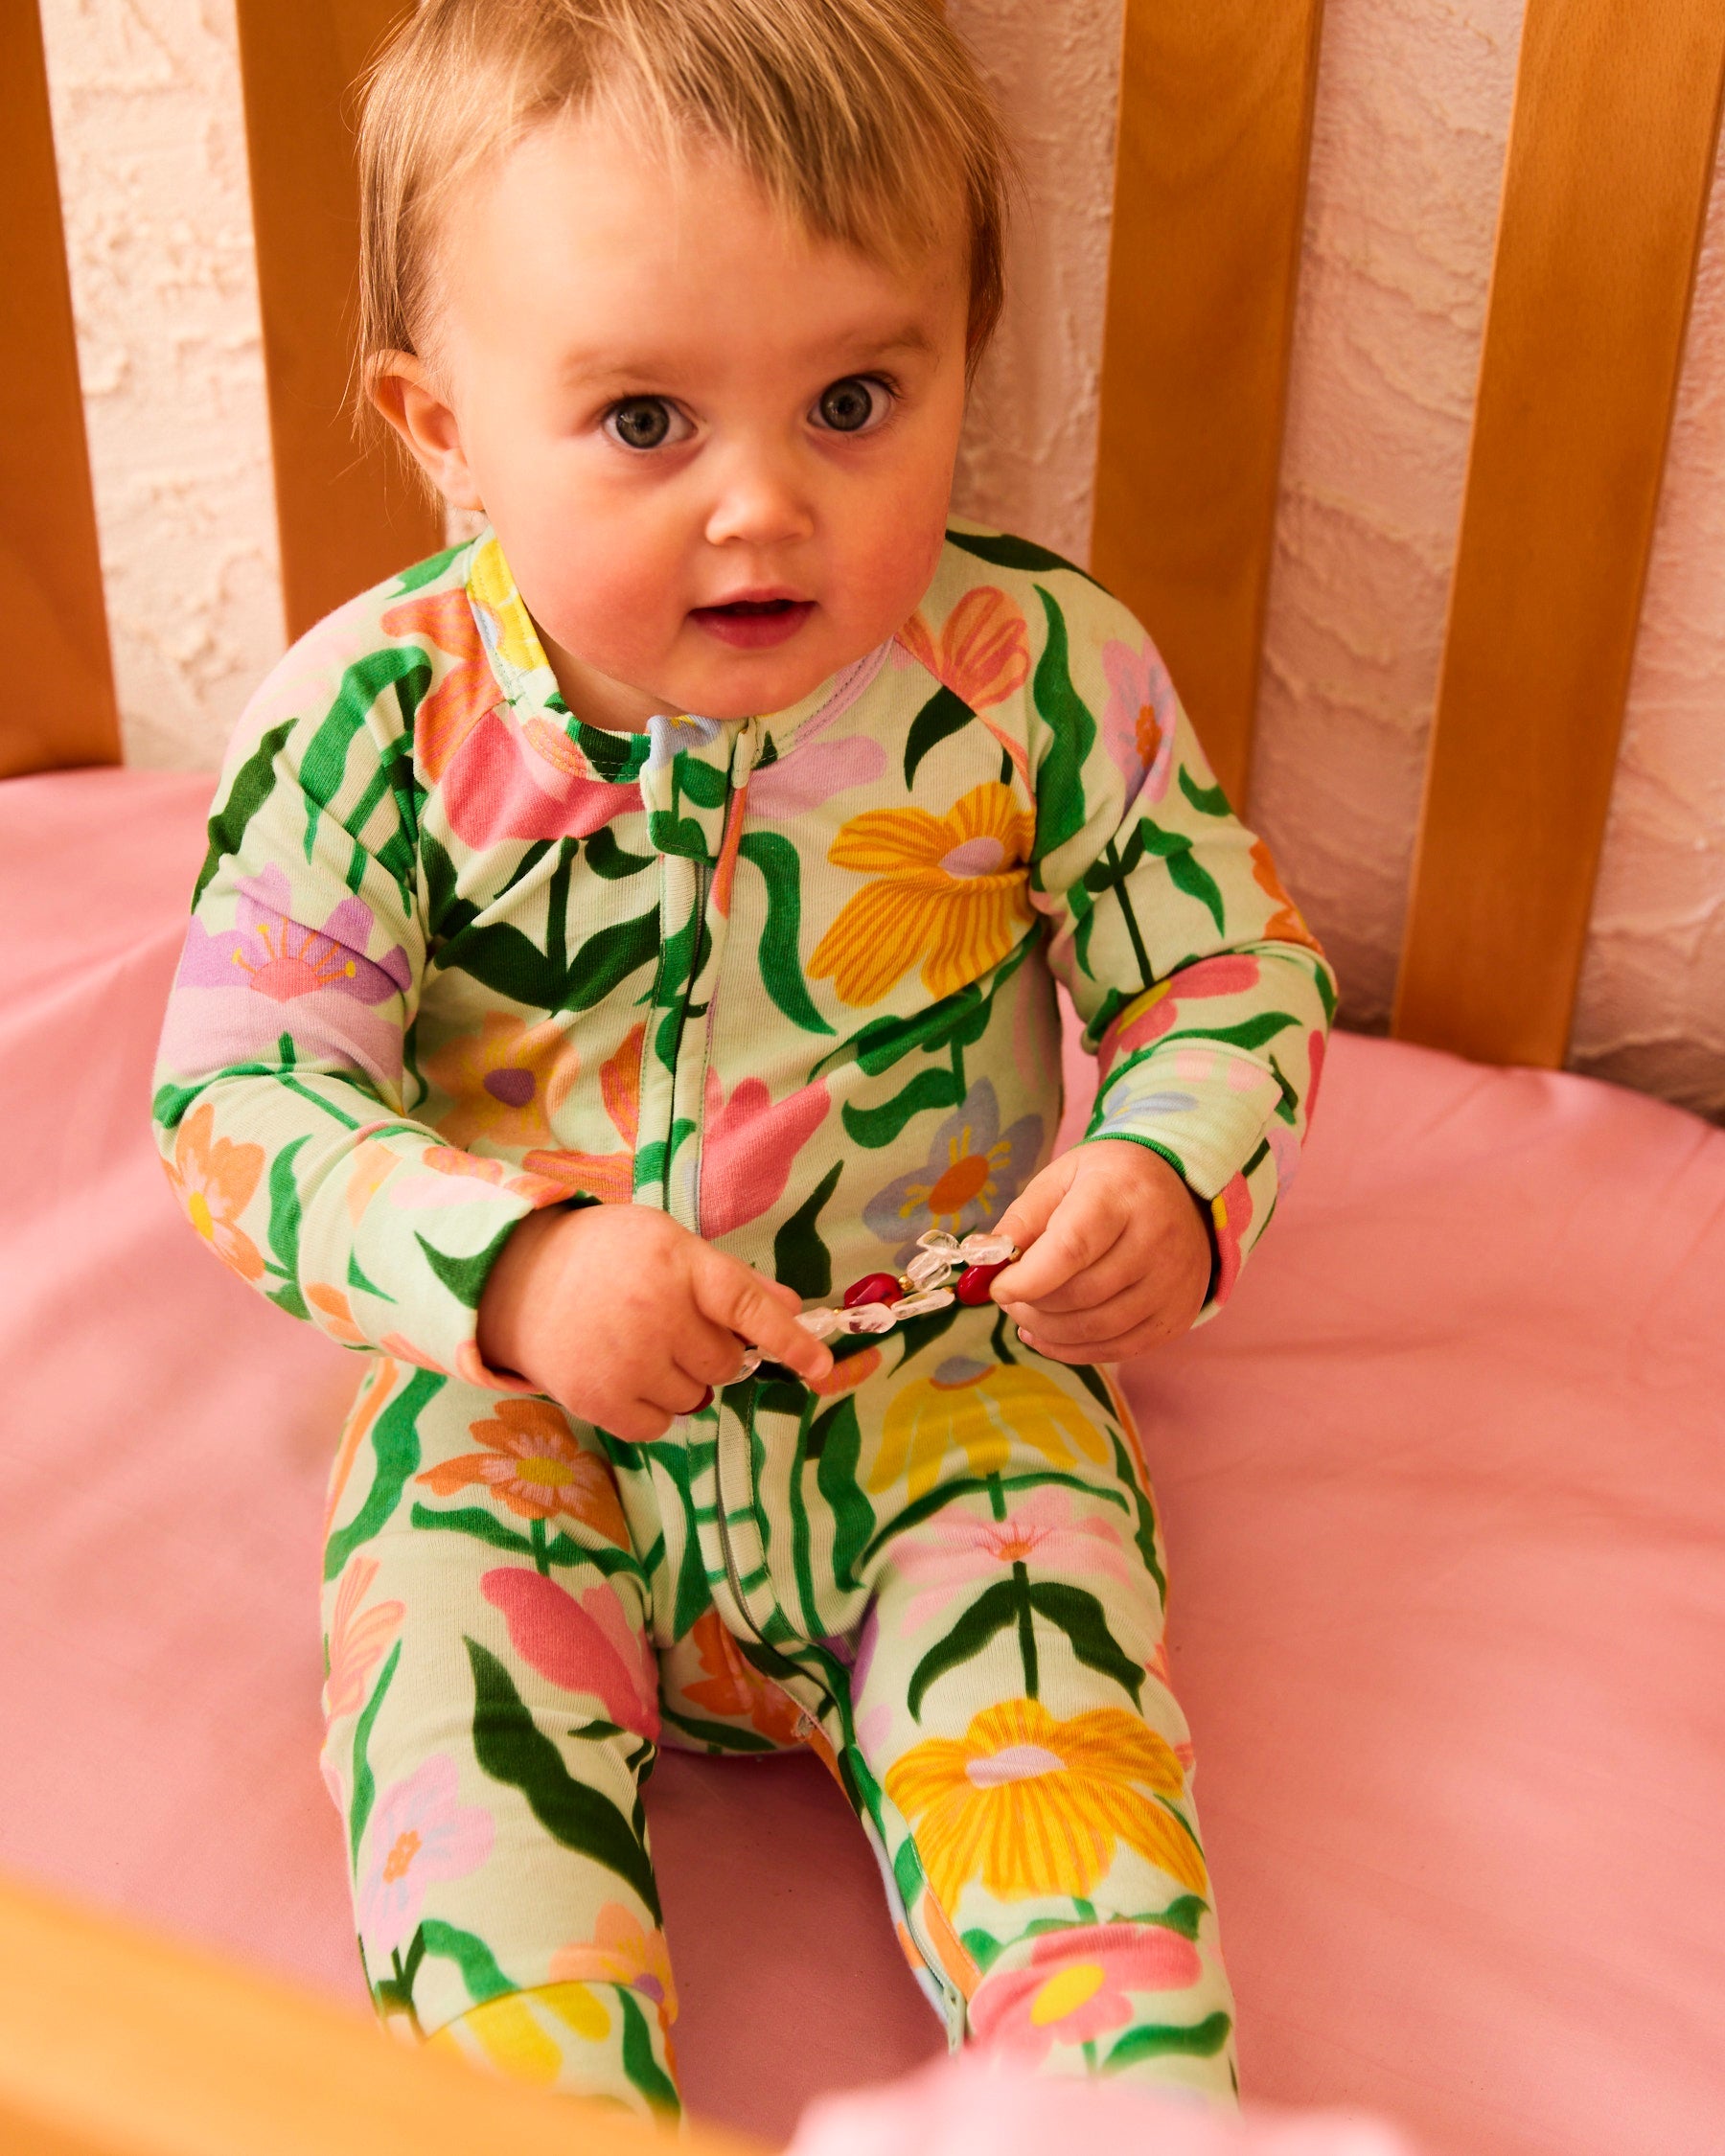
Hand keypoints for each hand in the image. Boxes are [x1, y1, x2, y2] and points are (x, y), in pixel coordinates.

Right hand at [477, 1205, 832, 1439]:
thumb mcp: (669, 1244)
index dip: (790, 1339)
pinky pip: (659, 1427)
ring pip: (696, 1398)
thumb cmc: (607, 1256)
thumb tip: (793, 1308)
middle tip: (671, 1327)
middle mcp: (657, 1314)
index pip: (749, 1306)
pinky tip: (623, 1375)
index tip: (822, 1367)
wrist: (516, 1277)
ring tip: (639, 1346)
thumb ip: (730, 1279)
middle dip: (709, 1351)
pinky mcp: (599, 1401)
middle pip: (725, 1363)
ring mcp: (627, 1362)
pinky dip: (652, 1410)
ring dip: (680, 1381)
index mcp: (680, 1266)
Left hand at [989, 1140, 1210, 1363]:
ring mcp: (1172, 1284)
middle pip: (1081, 1294)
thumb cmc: (1110, 1182)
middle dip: (1031, 1304)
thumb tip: (984, 1259)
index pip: (1071, 1249)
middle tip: (1008, 1296)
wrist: (1182, 1193)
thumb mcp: (1062, 1177)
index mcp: (1121, 1196)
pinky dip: (1072, 1349)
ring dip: (1047, 1329)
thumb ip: (1022, 1218)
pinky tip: (1047, 1334)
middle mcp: (1156, 1241)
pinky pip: (1117, 1349)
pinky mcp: (1175, 1316)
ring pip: (1096, 1328)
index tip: (997, 1287)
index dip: (1027, 1278)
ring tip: (1025, 1313)